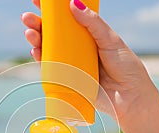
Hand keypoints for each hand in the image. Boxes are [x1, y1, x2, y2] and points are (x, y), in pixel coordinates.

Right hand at [22, 0, 157, 124]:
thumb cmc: (125, 67)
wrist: (129, 98)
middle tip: (28, 17)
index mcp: (89, 36)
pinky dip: (40, 60)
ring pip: (49, 50)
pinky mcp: (69, 80)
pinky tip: (34, 51)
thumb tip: (73, 3)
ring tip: (30, 32)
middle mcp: (78, 49)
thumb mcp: (111, 40)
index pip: (68, 19)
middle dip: (38, 24)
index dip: (53, 10)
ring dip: (36, 40)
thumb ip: (93, 23)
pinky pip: (51, 68)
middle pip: (53, 34)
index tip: (39, 1)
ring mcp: (72, 64)